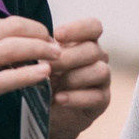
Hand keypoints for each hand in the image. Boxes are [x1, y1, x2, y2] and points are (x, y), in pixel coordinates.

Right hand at [0, 16, 58, 138]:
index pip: (3, 22)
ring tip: (57, 57)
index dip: (28, 27)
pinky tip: (44, 75)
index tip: (40, 36)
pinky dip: (31, 74)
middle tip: (55, 44)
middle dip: (40, 33)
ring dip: (42, 50)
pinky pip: (10, 78)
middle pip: (14, 28)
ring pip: (16, 48)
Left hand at [46, 16, 109, 138]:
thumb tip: (35, 43)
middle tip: (48, 66)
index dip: (78, 28)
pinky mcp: (102, 101)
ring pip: (100, 71)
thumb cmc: (46, 79)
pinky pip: (96, 96)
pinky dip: (75, 98)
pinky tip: (58, 99)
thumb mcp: (42, 61)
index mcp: (85, 42)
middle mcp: (98, 58)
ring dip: (74, 77)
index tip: (57, 35)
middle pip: (93, 49)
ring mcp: (103, 80)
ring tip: (54, 85)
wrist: (48, 111)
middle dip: (68, 57)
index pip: (93, 27)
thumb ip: (44, 50)